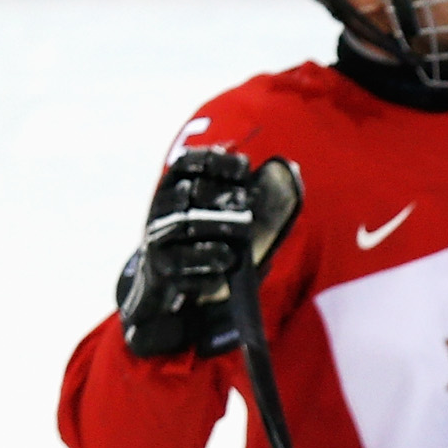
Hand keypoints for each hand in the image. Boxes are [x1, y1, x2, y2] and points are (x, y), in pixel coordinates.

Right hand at [119, 149, 255, 358]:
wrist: (165, 287)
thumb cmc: (201, 245)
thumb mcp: (219, 217)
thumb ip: (246, 197)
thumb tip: (290, 169)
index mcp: (174, 192)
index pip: (186, 165)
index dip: (212, 161)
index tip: (244, 166)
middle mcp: (161, 212)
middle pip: (186, 193)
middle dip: (217, 194)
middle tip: (246, 201)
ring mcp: (157, 240)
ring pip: (182, 224)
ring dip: (215, 226)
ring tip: (241, 233)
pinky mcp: (160, 269)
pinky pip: (180, 263)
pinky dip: (205, 262)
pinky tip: (226, 264)